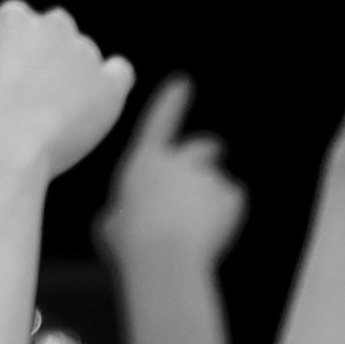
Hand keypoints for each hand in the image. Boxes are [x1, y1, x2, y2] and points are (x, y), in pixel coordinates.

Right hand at [0, 0, 135, 195]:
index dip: (22, 61)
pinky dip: (113, 87)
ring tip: (57, 127)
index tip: (16, 90)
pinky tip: (100, 107)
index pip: (26, 29)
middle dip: (53, 66)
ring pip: (88, 61)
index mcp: (12, 17)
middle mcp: (52, 24)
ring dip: (78, 86)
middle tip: (39, 107)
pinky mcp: (107, 83)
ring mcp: (83, 51)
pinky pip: (121, 74)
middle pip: (60, 39)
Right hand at [99, 76, 245, 272]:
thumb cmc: (132, 248)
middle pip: (203, 147)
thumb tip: (119, 219)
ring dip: (214, 202)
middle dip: (209, 153)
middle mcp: (178, 160)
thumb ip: (120, 215)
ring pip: (218, 184)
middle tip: (214, 159)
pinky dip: (228, 217)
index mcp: (146, 162)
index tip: (183, 83)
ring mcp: (207, 175)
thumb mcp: (111, 228)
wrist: (166, 260)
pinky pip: (233, 203)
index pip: (160, 121)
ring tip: (200, 234)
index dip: (172, 101)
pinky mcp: (230, 194)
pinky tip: (213, 239)